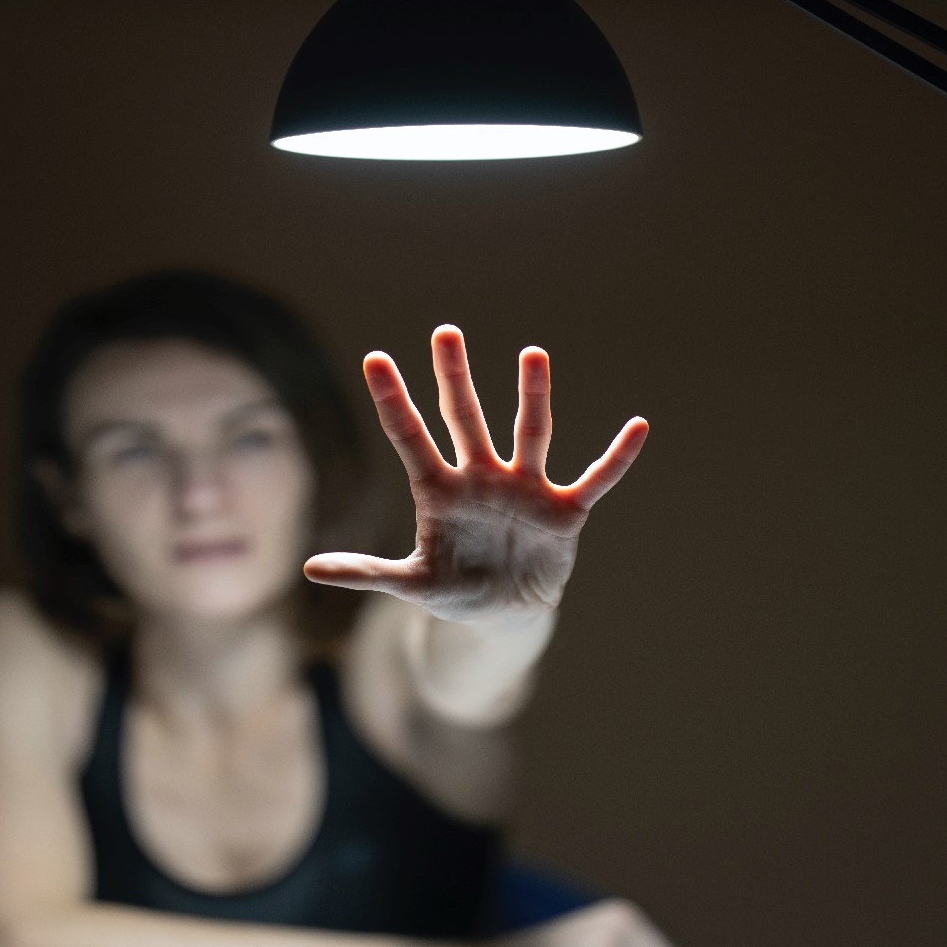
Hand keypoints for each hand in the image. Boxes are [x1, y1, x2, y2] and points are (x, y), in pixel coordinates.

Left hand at [304, 325, 647, 624]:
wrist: (503, 614)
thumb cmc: (455, 590)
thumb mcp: (411, 585)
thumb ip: (366, 573)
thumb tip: (308, 568)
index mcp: (440, 491)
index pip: (410, 436)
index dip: (393, 401)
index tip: (375, 359)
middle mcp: (481, 478)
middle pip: (465, 419)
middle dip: (454, 378)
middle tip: (445, 332)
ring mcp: (523, 490)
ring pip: (528, 434)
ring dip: (532, 396)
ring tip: (532, 354)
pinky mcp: (563, 512)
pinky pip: (595, 479)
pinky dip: (616, 458)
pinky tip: (638, 428)